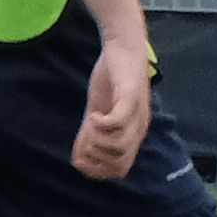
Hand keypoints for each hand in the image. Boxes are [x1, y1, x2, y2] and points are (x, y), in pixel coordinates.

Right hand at [74, 40, 152, 181]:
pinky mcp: (130, 96)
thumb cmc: (113, 79)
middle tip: (86, 137)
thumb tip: (78, 158)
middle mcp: (138, 128)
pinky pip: (119, 122)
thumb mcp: (98, 111)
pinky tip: (93, 114)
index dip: (97, 170)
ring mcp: (136, 113)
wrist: (124, 46)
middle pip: (120, 163)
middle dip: (96, 157)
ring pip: (119, 146)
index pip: (119, 170)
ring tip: (89, 123)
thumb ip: (89, 134)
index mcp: (133, 134)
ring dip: (97, 140)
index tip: (82, 154)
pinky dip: (101, 124)